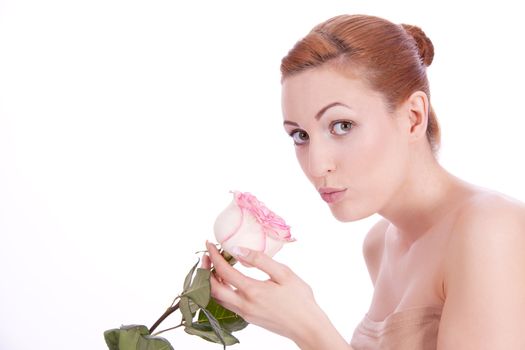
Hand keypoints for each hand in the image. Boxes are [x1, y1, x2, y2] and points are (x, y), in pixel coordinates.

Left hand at [202, 241, 318, 341]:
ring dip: (212, 282)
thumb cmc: (300, 299)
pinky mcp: (248, 318)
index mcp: (252, 291)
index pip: (223, 271)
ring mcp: (245, 313)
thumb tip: (237, 250)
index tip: (209, 243)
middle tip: (207, 255)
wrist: (307, 327)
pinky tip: (228, 281)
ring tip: (215, 266)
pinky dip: (221, 290)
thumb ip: (259, 260)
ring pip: (217, 298)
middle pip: (212, 288)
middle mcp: (244, 304)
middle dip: (205, 270)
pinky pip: (226, 304)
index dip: (214, 256)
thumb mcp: (283, 273)